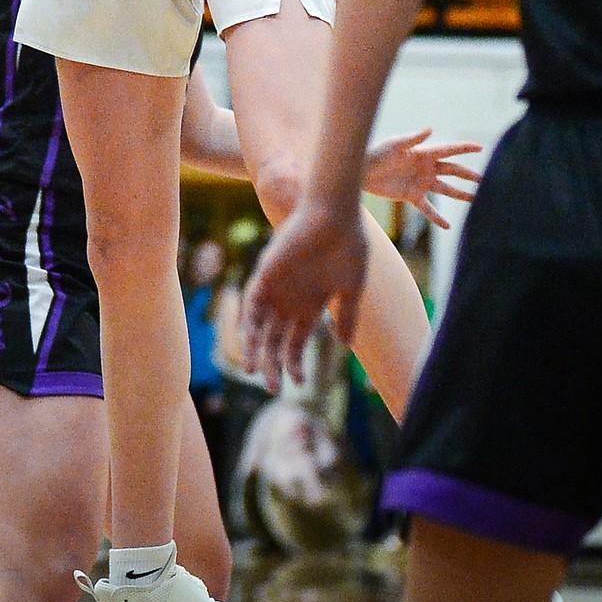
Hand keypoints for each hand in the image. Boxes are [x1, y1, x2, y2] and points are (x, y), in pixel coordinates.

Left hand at [242, 199, 367, 392]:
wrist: (338, 213)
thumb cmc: (349, 244)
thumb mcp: (352, 287)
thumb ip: (348, 315)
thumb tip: (345, 346)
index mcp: (311, 304)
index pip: (295, 341)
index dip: (295, 363)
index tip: (300, 383)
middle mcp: (290, 298)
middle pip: (275, 339)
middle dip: (273, 364)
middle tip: (272, 388)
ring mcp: (277, 286)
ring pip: (259, 324)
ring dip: (255, 348)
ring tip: (254, 371)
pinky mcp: (266, 271)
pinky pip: (251, 300)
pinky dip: (248, 320)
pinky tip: (251, 339)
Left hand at [363, 129, 481, 228]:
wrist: (361, 172)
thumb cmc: (376, 153)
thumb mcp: (395, 145)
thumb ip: (413, 139)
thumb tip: (430, 129)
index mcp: (423, 152)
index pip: (449, 150)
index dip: (464, 148)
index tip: (481, 148)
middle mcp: (425, 167)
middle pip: (452, 171)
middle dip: (468, 175)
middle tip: (485, 179)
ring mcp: (420, 182)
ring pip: (445, 189)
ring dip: (460, 194)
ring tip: (475, 200)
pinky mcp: (412, 196)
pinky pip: (428, 209)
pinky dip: (437, 217)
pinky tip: (448, 226)